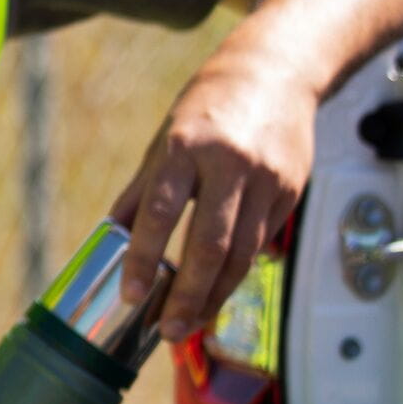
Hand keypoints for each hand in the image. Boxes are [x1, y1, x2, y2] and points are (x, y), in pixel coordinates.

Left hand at [111, 50, 316, 342]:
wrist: (276, 72)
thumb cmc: (210, 106)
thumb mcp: (164, 139)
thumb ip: (141, 191)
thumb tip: (111, 237)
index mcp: (186, 148)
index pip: (161, 213)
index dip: (144, 259)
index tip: (131, 294)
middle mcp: (229, 165)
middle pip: (210, 244)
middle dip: (188, 295)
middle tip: (168, 330)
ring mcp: (267, 180)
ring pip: (243, 253)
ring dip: (217, 295)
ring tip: (192, 320)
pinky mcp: (290, 192)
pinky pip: (262, 242)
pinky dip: (240, 270)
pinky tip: (221, 289)